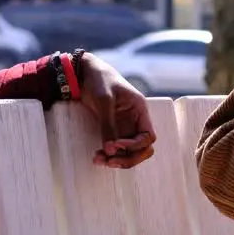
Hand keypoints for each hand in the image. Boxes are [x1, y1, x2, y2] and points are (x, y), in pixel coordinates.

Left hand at [78, 53, 155, 168]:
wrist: (85, 73)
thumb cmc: (99, 80)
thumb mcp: (104, 100)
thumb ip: (108, 124)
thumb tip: (110, 149)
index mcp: (140, 110)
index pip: (148, 136)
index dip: (134, 145)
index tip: (115, 144)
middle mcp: (136, 121)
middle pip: (142, 149)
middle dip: (128, 158)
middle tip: (110, 161)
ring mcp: (125, 126)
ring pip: (130, 152)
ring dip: (117, 160)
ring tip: (99, 160)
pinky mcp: (113, 130)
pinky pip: (117, 149)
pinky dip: (109, 155)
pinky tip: (98, 156)